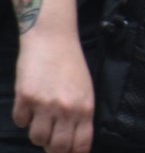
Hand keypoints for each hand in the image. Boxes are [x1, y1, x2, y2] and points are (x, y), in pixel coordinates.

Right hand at [12, 35, 92, 152]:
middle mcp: (66, 109)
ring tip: (41, 118)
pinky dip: (23, 117)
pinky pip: (20, 121)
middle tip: (50, 142)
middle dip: (53, 149)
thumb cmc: (71, 65)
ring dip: (38, 133)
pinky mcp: (25, 98)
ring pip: (37, 138)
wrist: (53, 39)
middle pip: (57, 148)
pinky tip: (30, 104)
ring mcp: (45, 104)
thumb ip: (80, 115)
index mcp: (85, 108)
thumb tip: (73, 142)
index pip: (81, 144)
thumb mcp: (85, 90)